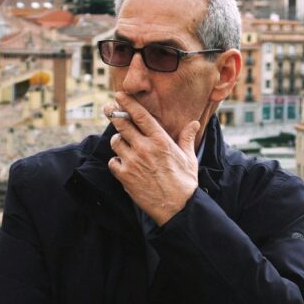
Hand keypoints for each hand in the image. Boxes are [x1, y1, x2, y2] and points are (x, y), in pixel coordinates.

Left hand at [106, 92, 199, 225]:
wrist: (177, 207)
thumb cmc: (185, 182)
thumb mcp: (189, 157)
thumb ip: (187, 138)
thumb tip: (194, 124)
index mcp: (160, 140)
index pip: (140, 115)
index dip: (127, 102)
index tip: (119, 95)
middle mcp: (144, 148)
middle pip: (122, 124)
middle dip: (113, 113)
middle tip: (108, 108)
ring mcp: (132, 162)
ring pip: (115, 142)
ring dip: (118, 140)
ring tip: (122, 142)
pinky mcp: (125, 176)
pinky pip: (112, 162)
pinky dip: (116, 161)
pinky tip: (123, 163)